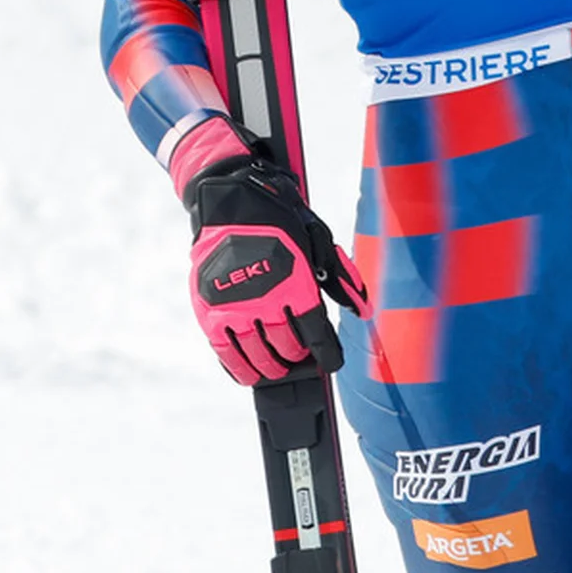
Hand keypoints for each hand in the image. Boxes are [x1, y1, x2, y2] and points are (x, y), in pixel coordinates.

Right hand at [171, 118, 363, 385]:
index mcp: (296, 283)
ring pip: (254, 353)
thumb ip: (341, 278)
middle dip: (296, 358)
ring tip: (276, 370)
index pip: (316, 334)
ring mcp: (233, 305)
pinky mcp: (208, 306)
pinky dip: (235, 366)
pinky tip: (246, 374)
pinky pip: (222, 349)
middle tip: (300, 360)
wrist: (232, 199)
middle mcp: (264, 299)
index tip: (331, 364)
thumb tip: (363, 310)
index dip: (327, 355)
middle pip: (285, 346)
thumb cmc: (282, 219)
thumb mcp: (319, 241)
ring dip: (268, 367)